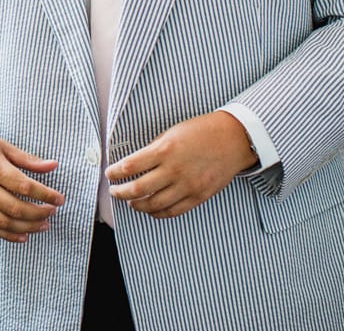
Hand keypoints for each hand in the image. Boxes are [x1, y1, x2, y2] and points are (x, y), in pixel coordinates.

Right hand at [0, 121, 62, 242]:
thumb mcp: (1, 145)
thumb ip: (27, 159)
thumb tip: (53, 166)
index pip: (25, 187)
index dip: (46, 195)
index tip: (59, 199)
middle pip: (16, 208)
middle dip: (39, 214)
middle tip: (52, 212)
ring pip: (4, 222)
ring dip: (27, 227)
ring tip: (43, 225)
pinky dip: (8, 235)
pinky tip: (23, 235)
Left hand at [106, 110, 257, 218]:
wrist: (233, 139)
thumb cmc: (201, 131)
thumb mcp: (171, 133)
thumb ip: (153, 150)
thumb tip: (134, 164)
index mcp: (164, 150)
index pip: (130, 166)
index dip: (115, 172)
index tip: (109, 173)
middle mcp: (174, 171)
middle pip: (138, 190)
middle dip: (120, 193)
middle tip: (113, 191)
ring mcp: (187, 186)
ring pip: (154, 205)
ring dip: (137, 206)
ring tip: (130, 202)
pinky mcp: (199, 196)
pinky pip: (173, 211)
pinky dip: (158, 213)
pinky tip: (150, 210)